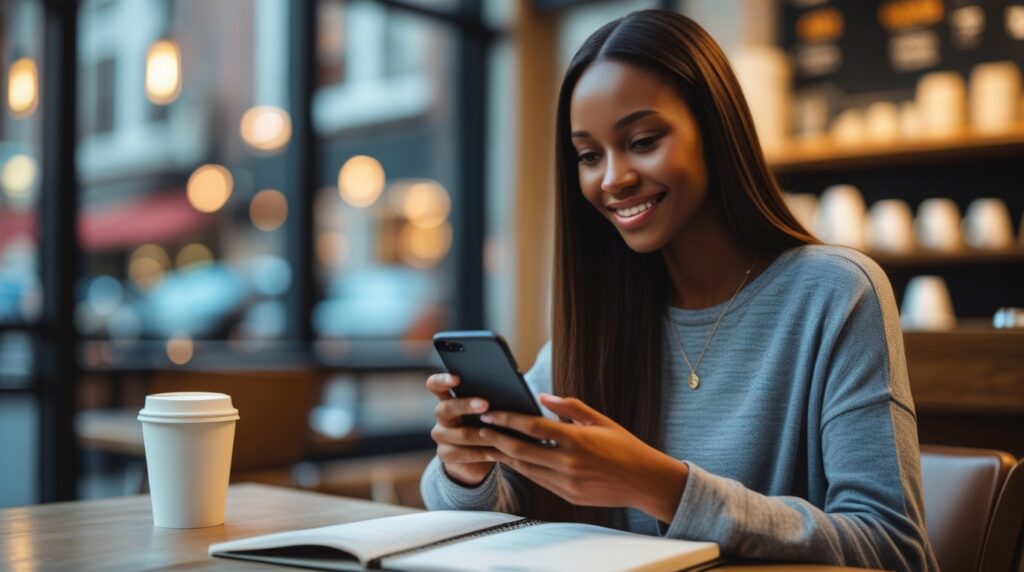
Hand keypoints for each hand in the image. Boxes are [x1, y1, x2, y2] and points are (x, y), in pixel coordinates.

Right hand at [425, 373, 498, 486]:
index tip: (457, 378)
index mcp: (448, 398)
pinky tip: (501, 450)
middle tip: (485, 404)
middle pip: (446, 408)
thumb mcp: (488, 410)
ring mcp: (441, 436)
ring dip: (484, 434)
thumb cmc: (488, 424)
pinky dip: (486, 452)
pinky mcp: (446, 456)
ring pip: (461, 434)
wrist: (479, 457)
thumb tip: (512, 384)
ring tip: (503, 433)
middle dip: (466, 405)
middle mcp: (441, 417)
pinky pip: (466, 454)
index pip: (435, 385)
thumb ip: (491, 398)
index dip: (443, 380)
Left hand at [477, 393, 687, 522]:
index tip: (491, 413)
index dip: (507, 419)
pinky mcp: (568, 496)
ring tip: (491, 444)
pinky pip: (539, 481)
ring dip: (506, 456)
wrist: (645, 481)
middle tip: (480, 428)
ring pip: (526, 468)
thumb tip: (542, 396)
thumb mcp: (600, 420)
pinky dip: (524, 469)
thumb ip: (569, 407)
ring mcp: (567, 483)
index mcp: (576, 439)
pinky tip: (514, 460)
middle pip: (521, 450)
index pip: (532, 427)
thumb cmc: (624, 446)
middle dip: (497, 438)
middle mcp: (569, 463)